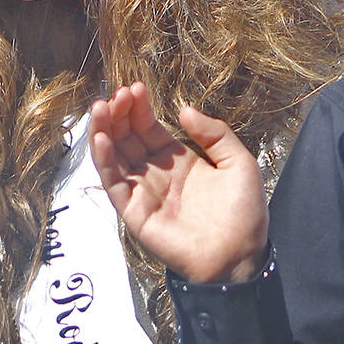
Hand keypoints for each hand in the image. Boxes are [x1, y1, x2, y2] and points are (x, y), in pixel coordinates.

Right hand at [90, 83, 267, 284]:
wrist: (239, 256)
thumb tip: (184, 110)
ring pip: (115, 157)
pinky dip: (104, 160)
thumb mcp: (239, 163)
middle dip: (118, 114)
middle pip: (128, 138)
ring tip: (100, 107)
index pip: (149, 128)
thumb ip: (215, 134)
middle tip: (115, 93)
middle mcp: (157, 173)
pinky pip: (114, 183)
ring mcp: (143, 192)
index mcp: (179, 160)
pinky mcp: (134, 212)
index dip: (139, 108)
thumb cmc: (243, 213)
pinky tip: (101, 138)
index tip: (134, 88)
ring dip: (104, 131)